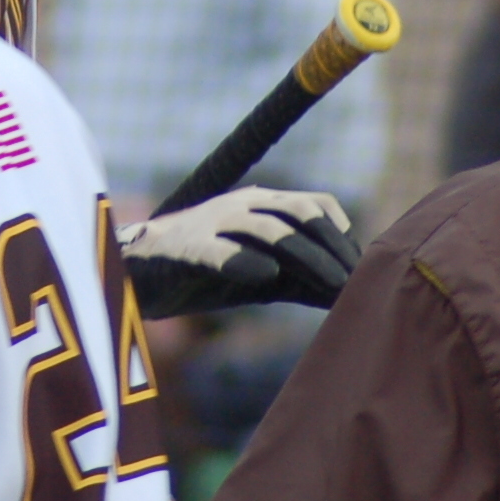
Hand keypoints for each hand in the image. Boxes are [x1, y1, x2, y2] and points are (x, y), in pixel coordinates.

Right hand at [119, 186, 360, 319]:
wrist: (137, 275)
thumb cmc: (205, 275)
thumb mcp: (259, 277)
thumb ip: (299, 282)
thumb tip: (348, 296)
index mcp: (260, 204)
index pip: (314, 204)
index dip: (342, 236)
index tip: (362, 269)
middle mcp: (240, 205)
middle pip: (299, 214)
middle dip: (332, 249)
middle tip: (354, 282)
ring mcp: (212, 223)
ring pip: (269, 230)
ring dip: (306, 258)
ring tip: (332, 286)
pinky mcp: (186, 248)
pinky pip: (219, 251)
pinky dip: (245, 262)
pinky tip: (267, 277)